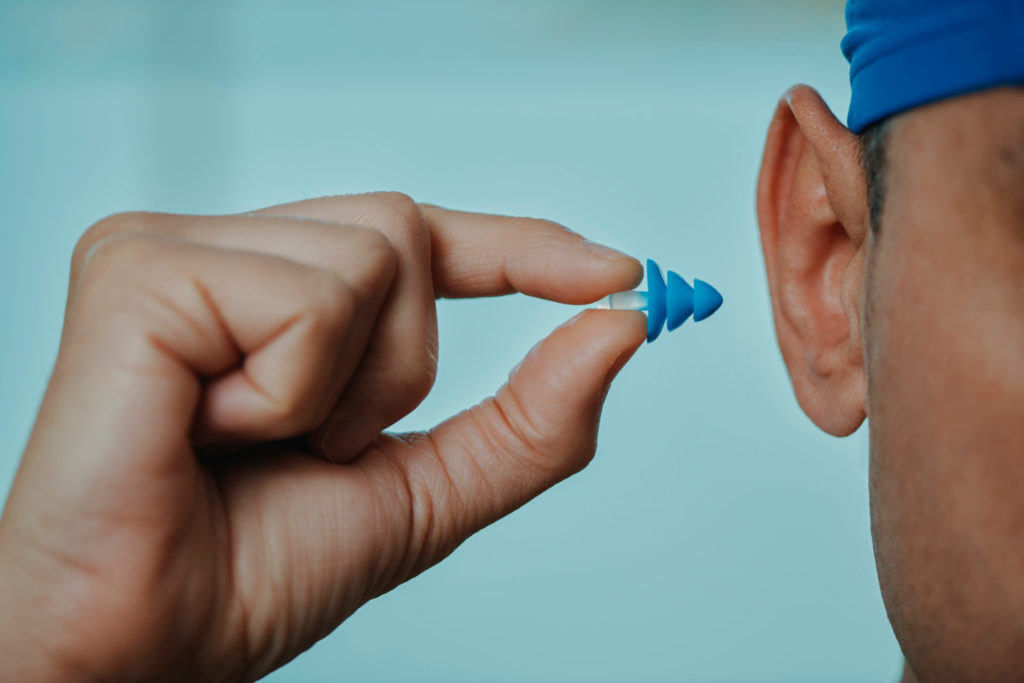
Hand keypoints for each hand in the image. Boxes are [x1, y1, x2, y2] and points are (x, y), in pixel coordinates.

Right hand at [0, 192, 644, 680]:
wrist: (147, 643)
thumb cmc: (253, 571)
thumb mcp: (429, 490)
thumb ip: (532, 415)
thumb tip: (620, 327)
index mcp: (281, 292)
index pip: (425, 236)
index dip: (521, 247)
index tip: (615, 274)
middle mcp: (228, 251)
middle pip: (407, 231)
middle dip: (403, 366)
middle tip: (314, 444)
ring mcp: (177, 249)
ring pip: (370, 258)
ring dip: (346, 390)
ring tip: (251, 441)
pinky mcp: (139, 270)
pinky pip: (304, 299)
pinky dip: (289, 393)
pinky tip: (209, 428)